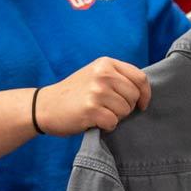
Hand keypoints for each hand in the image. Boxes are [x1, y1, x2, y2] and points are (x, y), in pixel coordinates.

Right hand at [35, 57, 150, 134]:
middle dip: (126, 107)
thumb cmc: (75, 93)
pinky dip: (106, 126)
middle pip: (134, 96)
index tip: (142, 104)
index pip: (140, 78)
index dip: (145, 94)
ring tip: (98, 113)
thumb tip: (144, 91)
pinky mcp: (90, 109)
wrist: (44, 106)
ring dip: (115, 117)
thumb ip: (117, 77)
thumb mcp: (95, 75)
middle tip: (109, 109)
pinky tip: (94, 121)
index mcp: (106, 63)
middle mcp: (103, 74)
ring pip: (125, 110)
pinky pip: (113, 122)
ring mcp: (96, 91)